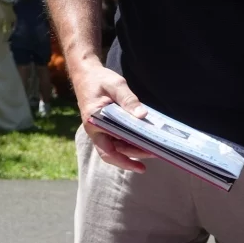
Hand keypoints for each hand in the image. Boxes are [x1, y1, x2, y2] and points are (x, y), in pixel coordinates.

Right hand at [72, 58, 155, 172]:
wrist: (86, 75)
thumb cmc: (99, 79)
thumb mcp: (115, 85)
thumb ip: (128, 100)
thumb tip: (143, 115)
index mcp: (94, 123)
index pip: (108, 151)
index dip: (124, 162)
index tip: (140, 167)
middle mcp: (97, 131)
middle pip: (116, 152)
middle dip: (136, 155)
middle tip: (157, 153)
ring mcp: (102, 131)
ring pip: (119, 147)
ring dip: (136, 149)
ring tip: (154, 149)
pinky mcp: (108, 127)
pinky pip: (120, 139)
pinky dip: (132, 140)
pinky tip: (145, 139)